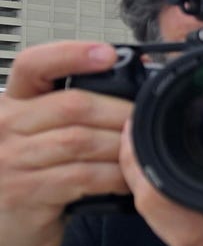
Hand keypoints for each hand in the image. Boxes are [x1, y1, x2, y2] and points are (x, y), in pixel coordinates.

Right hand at [0, 42, 131, 245]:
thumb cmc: (24, 177)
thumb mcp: (34, 136)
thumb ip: (65, 114)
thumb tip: (129, 94)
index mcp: (10, 104)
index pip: (33, 65)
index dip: (71, 54)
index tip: (108, 52)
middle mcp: (4, 126)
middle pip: (72, 104)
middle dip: (119, 111)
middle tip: (146, 120)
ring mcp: (11, 160)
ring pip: (81, 141)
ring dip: (121, 146)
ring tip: (141, 151)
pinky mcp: (26, 192)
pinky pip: (82, 176)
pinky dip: (113, 176)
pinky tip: (127, 179)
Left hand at [120, 131, 202, 245]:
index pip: (171, 206)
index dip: (147, 170)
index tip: (143, 132)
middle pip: (149, 207)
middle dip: (138, 164)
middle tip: (138, 124)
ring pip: (150, 214)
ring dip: (144, 178)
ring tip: (144, 140)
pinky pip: (160, 220)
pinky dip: (156, 192)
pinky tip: (160, 168)